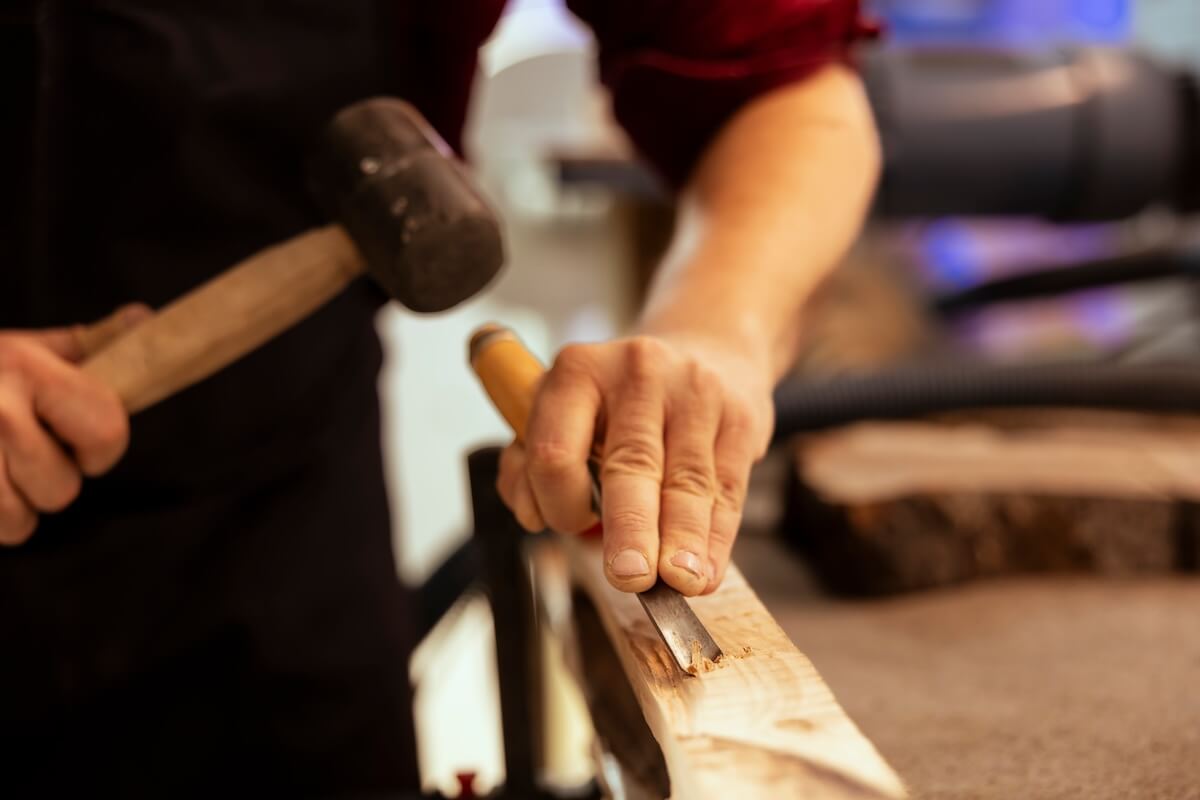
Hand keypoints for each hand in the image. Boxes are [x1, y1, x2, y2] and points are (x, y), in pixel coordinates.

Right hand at [0, 304, 149, 543]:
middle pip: (61, 490)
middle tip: (22, 450)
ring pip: (19, 522)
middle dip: (49, 479)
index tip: (73, 436)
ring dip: (13, 506)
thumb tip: (142, 316)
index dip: (99, 447)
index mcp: (27, 368)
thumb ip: (87, 345)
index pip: (108, 434)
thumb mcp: (23, 350)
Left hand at [496, 334, 773, 594]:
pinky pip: (726, 488)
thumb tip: (531, 516)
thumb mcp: (564, 413)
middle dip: (630, 528)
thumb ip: (530, 465)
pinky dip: (716, 538)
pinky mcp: (739, 417)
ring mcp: (694, 391)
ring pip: (687, 481)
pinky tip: (706, 570)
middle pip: (630, 464)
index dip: (560, 502)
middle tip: (629, 576)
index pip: (556, 449)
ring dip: (683, 539)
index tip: (574, 529)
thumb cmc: (620, 403)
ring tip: (680, 581)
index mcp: (577, 371)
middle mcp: (637, 372)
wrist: (706, 350)